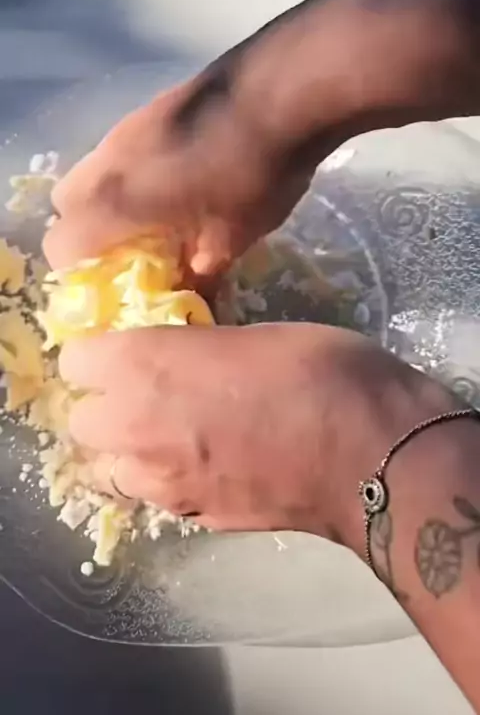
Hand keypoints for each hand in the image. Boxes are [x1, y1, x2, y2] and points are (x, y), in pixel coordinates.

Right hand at [43, 79, 313, 278]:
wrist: (288, 88)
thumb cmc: (255, 173)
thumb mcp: (233, 237)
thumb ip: (200, 272)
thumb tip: (192, 297)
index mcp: (114, 200)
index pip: (61, 247)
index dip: (83, 275)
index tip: (119, 288)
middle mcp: (105, 160)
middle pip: (67, 204)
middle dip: (90, 232)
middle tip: (136, 252)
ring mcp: (125, 126)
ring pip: (93, 172)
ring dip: (113, 199)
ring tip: (161, 217)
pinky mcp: (151, 106)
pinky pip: (121, 149)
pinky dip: (134, 173)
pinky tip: (181, 179)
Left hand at [59, 322, 452, 542]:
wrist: (371, 456)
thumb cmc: (319, 372)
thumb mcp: (254, 333)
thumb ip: (196, 349)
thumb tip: (180, 361)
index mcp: (146, 366)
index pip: (76, 359)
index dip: (101, 352)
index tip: (129, 348)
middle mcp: (137, 428)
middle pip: (80, 421)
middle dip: (106, 405)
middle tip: (149, 392)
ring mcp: (162, 484)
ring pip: (109, 470)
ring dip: (127, 450)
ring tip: (172, 435)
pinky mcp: (192, 520)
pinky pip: (156, 499)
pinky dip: (167, 483)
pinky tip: (207, 468)